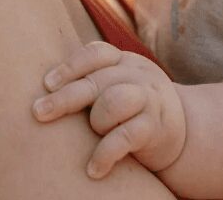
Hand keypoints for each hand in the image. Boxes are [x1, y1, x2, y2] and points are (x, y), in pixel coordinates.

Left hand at [32, 41, 185, 178]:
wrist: (185, 134)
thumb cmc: (134, 109)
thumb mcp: (118, 85)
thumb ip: (92, 81)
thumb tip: (44, 88)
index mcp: (124, 61)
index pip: (96, 53)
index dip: (70, 66)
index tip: (46, 84)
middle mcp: (138, 75)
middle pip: (96, 80)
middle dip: (65, 97)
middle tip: (38, 112)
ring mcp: (150, 99)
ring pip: (113, 101)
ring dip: (96, 121)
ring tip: (92, 134)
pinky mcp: (156, 128)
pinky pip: (126, 137)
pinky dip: (106, 153)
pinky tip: (93, 170)